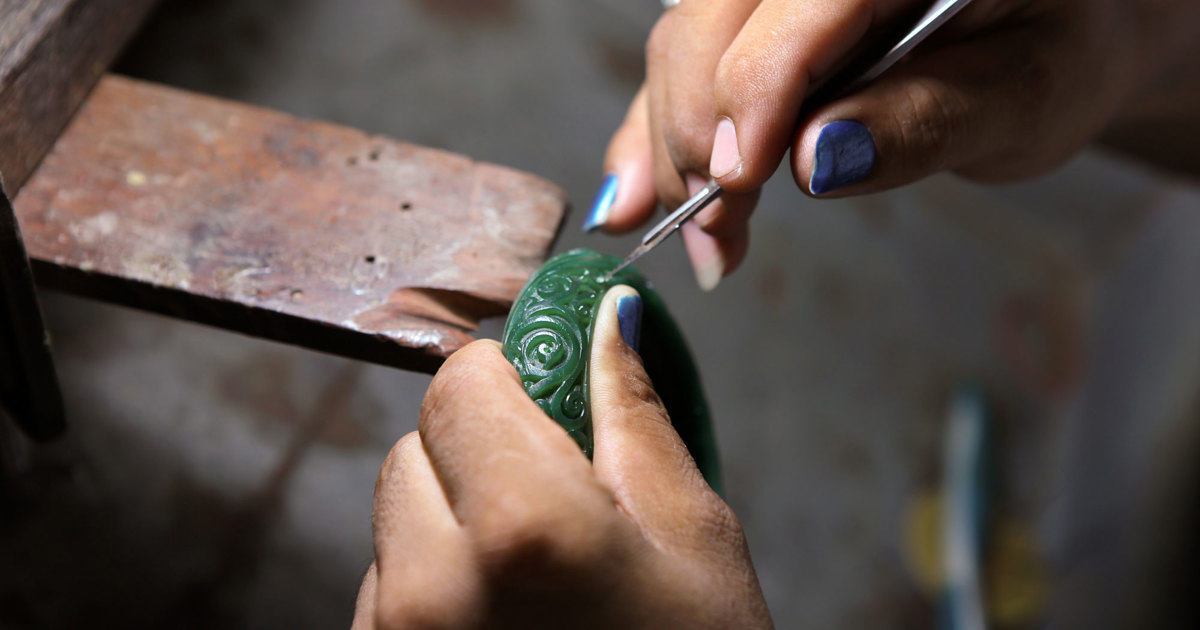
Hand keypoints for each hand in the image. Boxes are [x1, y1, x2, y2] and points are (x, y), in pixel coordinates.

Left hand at [352, 286, 771, 628]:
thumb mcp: (691, 538)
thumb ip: (632, 415)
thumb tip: (609, 321)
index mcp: (523, 527)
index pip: (456, 384)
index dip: (506, 377)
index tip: (544, 397)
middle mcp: (434, 585)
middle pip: (414, 445)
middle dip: (477, 449)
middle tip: (554, 493)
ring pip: (395, 518)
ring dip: (451, 519)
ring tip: (532, 575)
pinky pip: (386, 588)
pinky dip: (432, 581)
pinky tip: (502, 619)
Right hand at [584, 0, 1199, 288]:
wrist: (1060, 33)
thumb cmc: (1058, 53)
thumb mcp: (1027, 97)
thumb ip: (926, 121)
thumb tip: (815, 161)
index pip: (795, 9)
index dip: (752, 93)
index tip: (736, 183)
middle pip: (711, 26)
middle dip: (699, 136)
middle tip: (718, 234)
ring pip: (683, 49)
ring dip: (671, 151)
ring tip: (700, 238)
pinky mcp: (756, 28)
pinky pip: (682, 72)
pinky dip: (651, 140)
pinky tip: (633, 198)